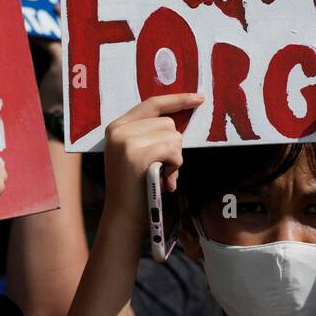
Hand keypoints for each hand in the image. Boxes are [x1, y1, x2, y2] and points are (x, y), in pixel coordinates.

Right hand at [100, 93, 202, 234]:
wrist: (123, 218)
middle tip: (163, 170)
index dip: (177, 100)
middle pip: (167, 122)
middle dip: (173, 146)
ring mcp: (126, 140)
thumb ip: (151, 135)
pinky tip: (164, 178)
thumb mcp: (136, 155)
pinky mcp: (136, 153)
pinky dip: (174, 165)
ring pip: (173, 135)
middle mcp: (119, 129)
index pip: (152, 104)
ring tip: (161, 175)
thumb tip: (181, 121)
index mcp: (117, 127)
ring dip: (175, 158)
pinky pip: (172, 149)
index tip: (199, 98)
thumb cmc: (137, 189)